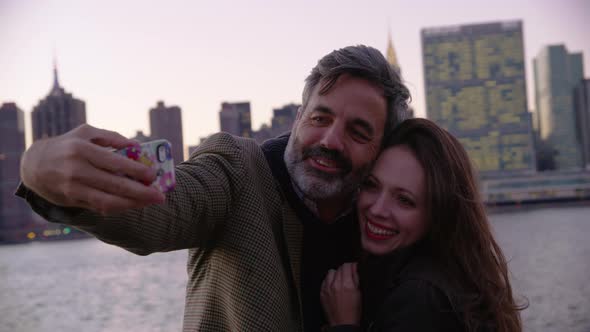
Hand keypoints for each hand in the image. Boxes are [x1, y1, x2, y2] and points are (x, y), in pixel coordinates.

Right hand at [20, 124, 165, 213]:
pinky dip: (118, 207)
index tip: (153, 175)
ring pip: (107, 200)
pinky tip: (133, 204)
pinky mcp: (72, 200)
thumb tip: (136, 145)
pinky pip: (98, 206)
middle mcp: (77, 170)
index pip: (114, 162)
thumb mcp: (86, 132)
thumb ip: (111, 137)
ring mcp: (73, 188)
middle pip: (114, 185)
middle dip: (140, 192)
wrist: (34, 164)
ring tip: (149, 202)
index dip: (135, 170)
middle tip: (159, 195)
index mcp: (82, 149)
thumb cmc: (68, 145)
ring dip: (131, 204)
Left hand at [320, 262, 360, 326]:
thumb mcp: (359, 294)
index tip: (353, 267)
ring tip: (340, 281)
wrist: (342, 323)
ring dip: (336, 274)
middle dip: (345, 270)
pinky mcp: (322, 292)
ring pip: (331, 272)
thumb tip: (355, 269)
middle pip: (339, 268)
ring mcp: (327, 288)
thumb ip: (356, 279)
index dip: (351, 265)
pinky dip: (329, 281)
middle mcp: (336, 285)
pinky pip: (325, 280)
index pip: (347, 266)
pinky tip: (334, 286)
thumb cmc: (352, 312)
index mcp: (347, 285)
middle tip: (348, 276)